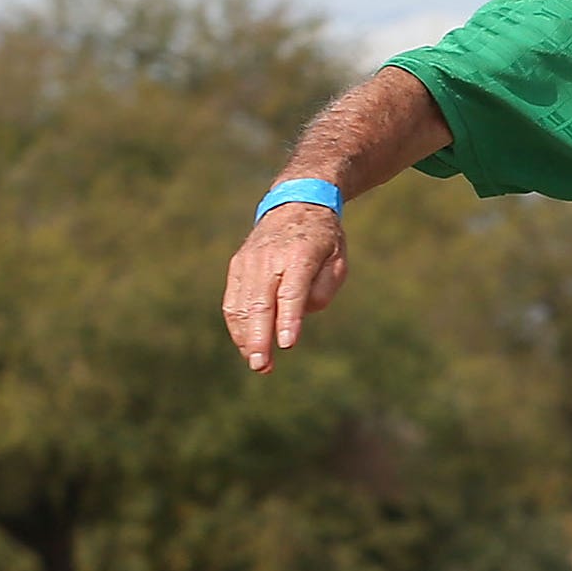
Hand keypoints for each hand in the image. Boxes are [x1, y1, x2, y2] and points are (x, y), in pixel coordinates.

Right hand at [222, 201, 347, 371]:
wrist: (295, 204)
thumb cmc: (323, 238)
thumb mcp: (338, 258)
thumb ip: (326, 286)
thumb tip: (304, 312)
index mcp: (300, 254)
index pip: (292, 292)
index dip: (288, 320)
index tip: (286, 345)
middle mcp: (269, 257)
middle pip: (261, 303)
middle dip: (260, 337)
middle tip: (262, 365)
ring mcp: (249, 261)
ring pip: (242, 305)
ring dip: (246, 337)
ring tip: (257, 363)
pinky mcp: (237, 266)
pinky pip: (233, 300)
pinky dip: (237, 325)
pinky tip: (247, 345)